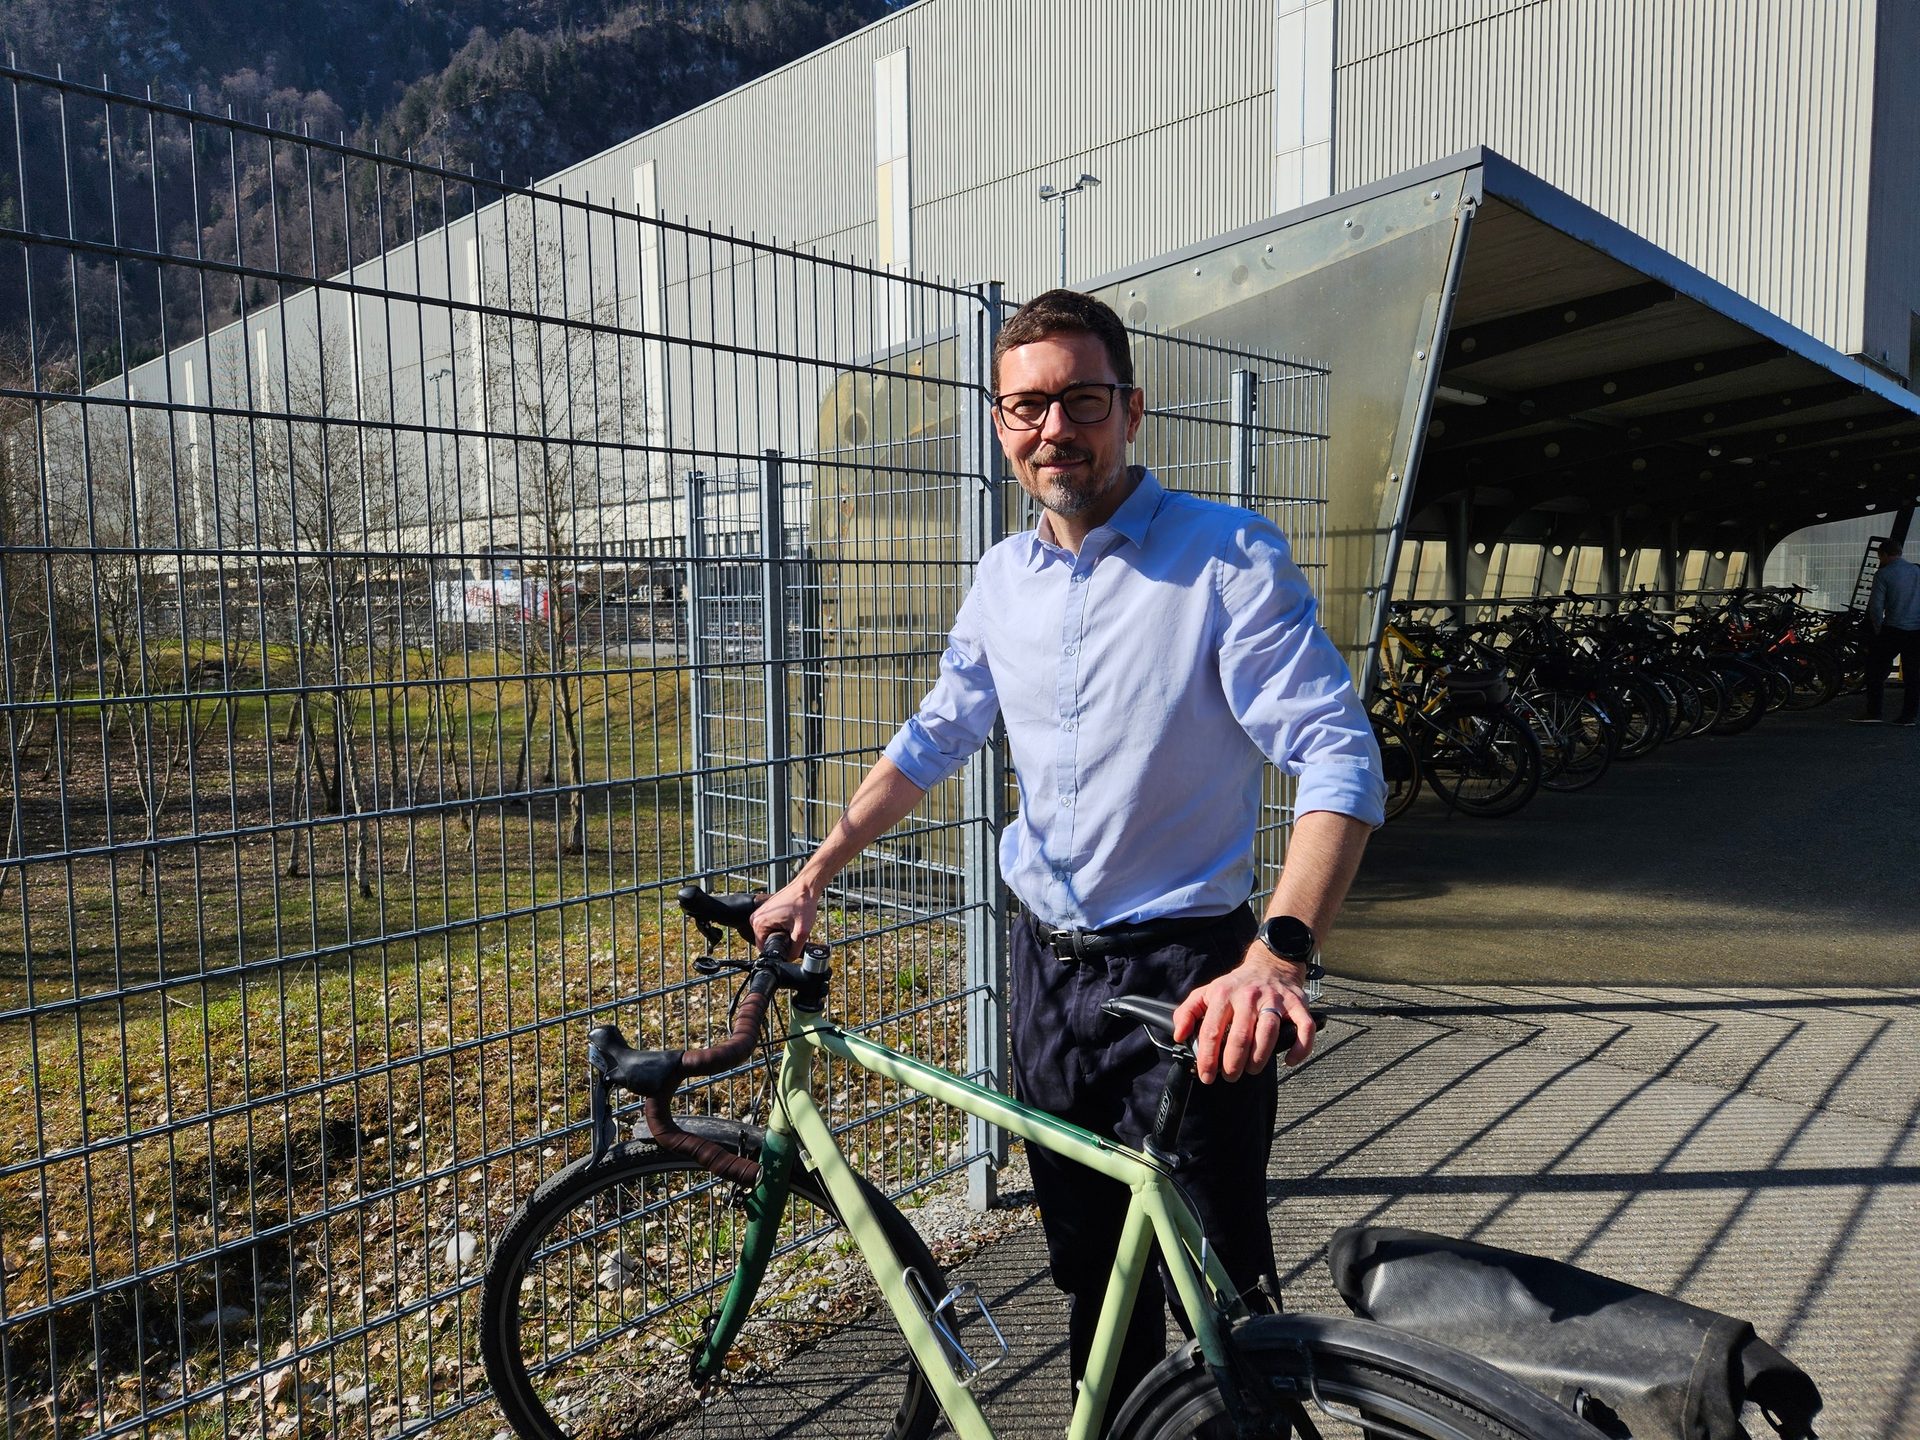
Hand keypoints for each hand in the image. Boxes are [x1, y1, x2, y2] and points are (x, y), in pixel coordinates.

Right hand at [749, 876, 820, 948]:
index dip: (779, 951)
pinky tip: (790, 921)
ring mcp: (759, 914)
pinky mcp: (765, 911)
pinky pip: (770, 926)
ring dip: (781, 934)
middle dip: (780, 941)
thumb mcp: (802, 932)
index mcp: (759, 924)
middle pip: (766, 942)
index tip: (790, 943)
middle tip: (793, 932)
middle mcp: (755, 918)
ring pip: (769, 934)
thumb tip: (789, 960)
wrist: (806, 887)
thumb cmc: (803, 903)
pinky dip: (780, 927)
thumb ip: (795, 950)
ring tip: (792, 925)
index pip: (764, 949)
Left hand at [1171, 944, 1316, 1082]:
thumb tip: (1179, 1036)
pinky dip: (1300, 1048)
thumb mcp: (1207, 992)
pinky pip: (1304, 1028)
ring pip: (1269, 1033)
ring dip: (1259, 1058)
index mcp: (1224, 994)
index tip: (1206, 1075)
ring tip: (1252, 1069)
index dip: (1208, 1057)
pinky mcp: (1297, 1004)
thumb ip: (1188, 1012)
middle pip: (1241, 1036)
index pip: (1213, 1030)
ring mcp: (1275, 1000)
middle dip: (1233, 1063)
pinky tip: (1289, 1060)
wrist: (1271, 963)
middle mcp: (1249, 997)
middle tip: (1230, 1075)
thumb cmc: (1237, 985)